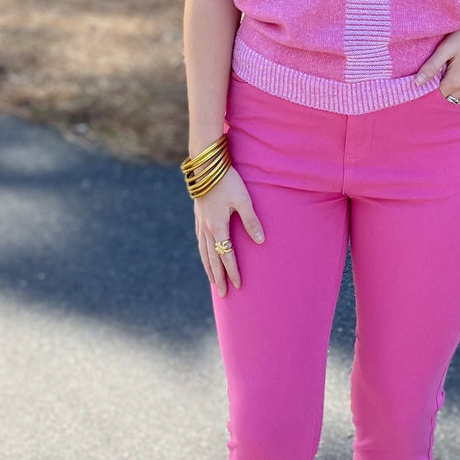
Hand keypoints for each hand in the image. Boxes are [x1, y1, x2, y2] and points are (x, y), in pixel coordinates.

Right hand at [193, 166, 262, 294]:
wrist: (206, 165)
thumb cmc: (228, 181)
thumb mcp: (243, 200)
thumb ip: (251, 221)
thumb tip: (260, 241)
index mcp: (217, 227)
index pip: (226, 255)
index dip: (233, 271)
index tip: (238, 285)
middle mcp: (206, 228)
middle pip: (212, 258)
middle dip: (218, 277)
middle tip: (223, 294)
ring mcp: (200, 222)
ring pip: (203, 250)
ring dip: (208, 267)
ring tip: (212, 280)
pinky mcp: (198, 215)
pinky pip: (199, 240)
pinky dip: (202, 252)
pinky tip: (204, 254)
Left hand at [414, 2, 459, 103]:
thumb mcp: (446, 48)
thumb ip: (431, 66)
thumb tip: (416, 83)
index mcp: (455, 82)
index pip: (436, 93)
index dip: (431, 83)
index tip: (433, 70)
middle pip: (447, 97)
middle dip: (441, 88)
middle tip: (442, 69)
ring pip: (458, 100)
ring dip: (452, 91)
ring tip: (451, 73)